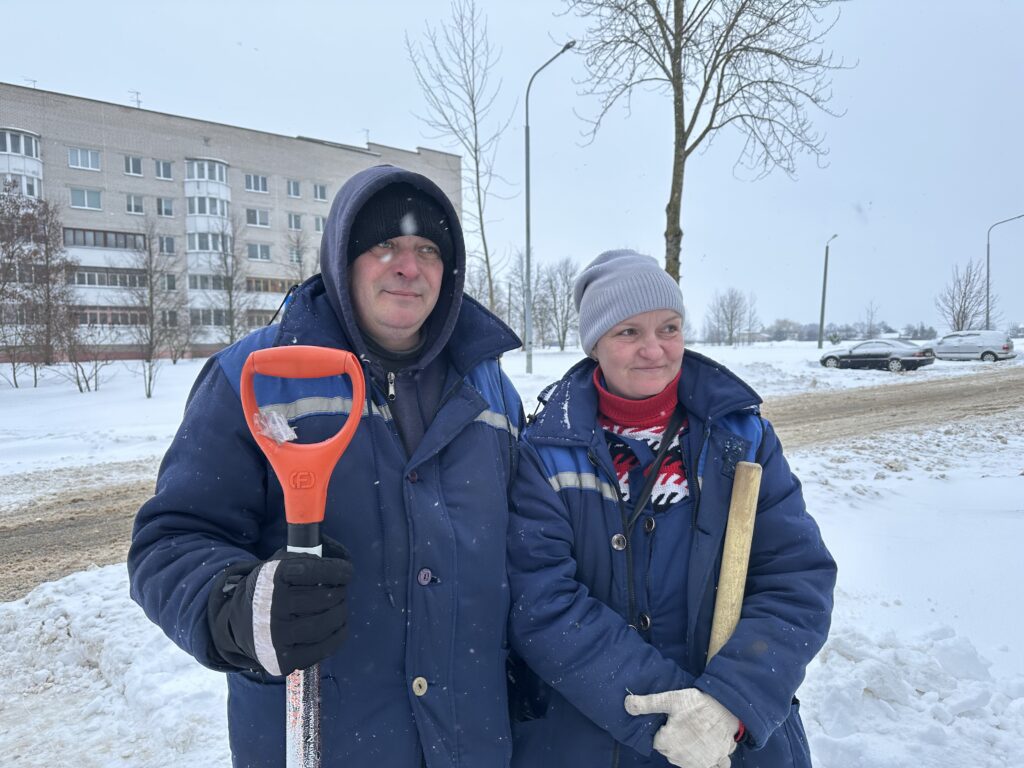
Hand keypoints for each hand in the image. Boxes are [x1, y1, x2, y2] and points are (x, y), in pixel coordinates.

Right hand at [208, 538, 352, 675]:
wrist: (241, 624)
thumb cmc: (270, 591)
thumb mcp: (278, 566)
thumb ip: (305, 561)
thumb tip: (339, 569)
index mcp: (272, 579)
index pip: (314, 572)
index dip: (337, 571)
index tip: (346, 572)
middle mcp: (273, 607)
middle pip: (325, 598)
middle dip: (339, 593)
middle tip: (340, 592)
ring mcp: (277, 636)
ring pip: (326, 623)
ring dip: (341, 613)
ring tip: (339, 608)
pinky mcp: (283, 659)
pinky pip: (324, 648)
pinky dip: (338, 635)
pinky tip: (339, 626)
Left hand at [625, 688, 738, 767]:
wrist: (727, 708)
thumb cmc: (697, 703)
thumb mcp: (670, 698)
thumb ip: (647, 703)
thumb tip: (626, 703)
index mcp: (667, 743)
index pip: (657, 741)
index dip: (663, 730)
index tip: (672, 720)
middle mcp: (680, 757)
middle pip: (671, 751)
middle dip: (675, 740)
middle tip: (684, 724)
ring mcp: (699, 762)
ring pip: (686, 760)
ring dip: (688, 751)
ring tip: (695, 733)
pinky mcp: (715, 761)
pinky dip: (709, 762)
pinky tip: (708, 751)